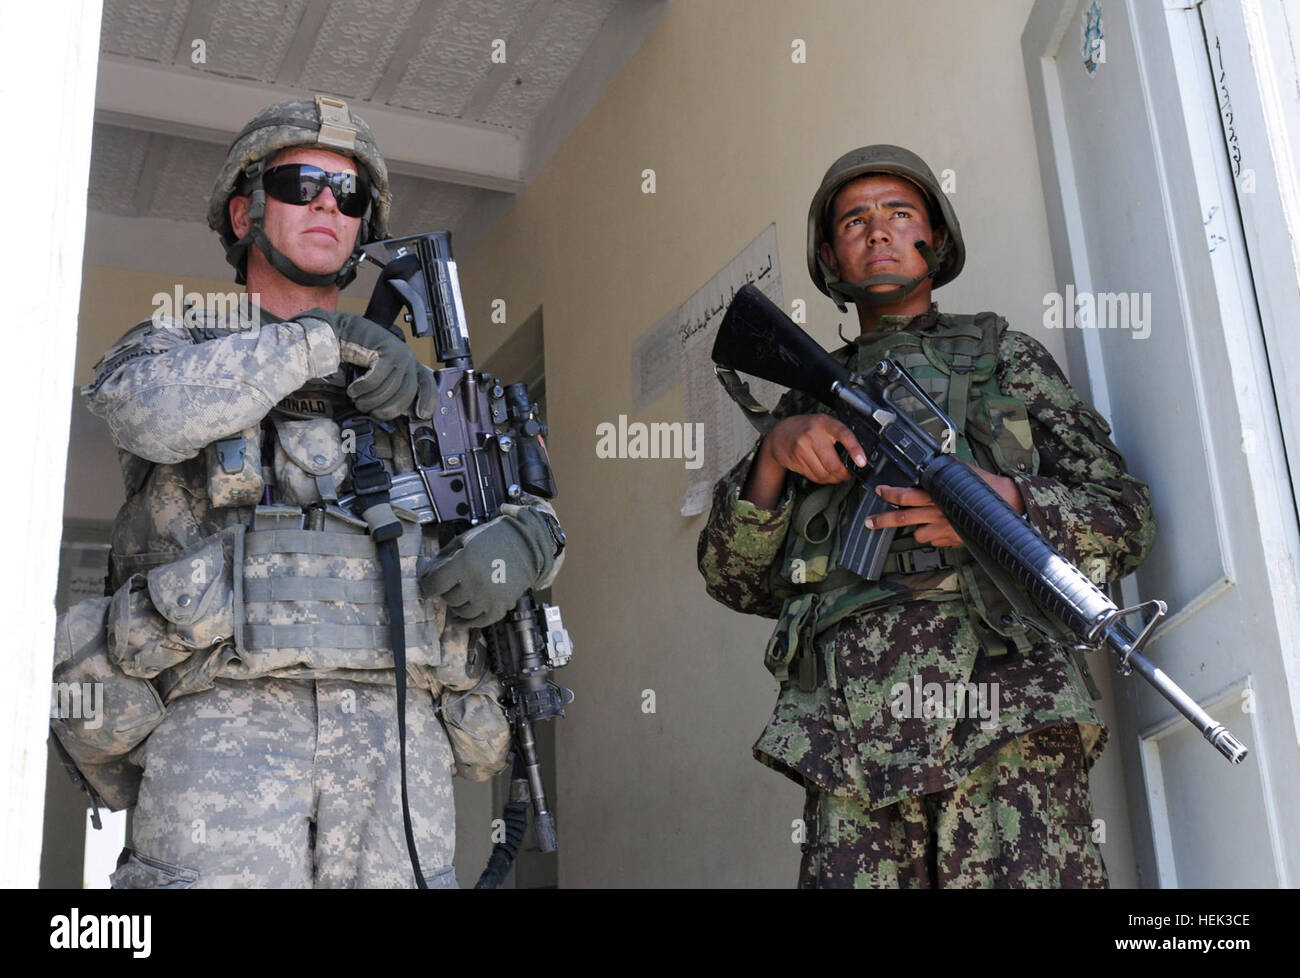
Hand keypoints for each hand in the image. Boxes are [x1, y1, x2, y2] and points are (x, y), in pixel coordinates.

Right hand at [300, 308, 420, 418]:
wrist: (346, 333)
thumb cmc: (361, 357)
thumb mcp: (382, 375)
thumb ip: (391, 389)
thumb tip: (390, 413)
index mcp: (411, 366)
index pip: (428, 384)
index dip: (428, 400)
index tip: (422, 414)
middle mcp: (408, 359)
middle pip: (407, 393)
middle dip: (387, 409)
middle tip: (371, 412)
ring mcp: (399, 353)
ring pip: (391, 388)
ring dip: (371, 400)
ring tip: (359, 402)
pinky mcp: (385, 350)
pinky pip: (377, 378)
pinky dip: (363, 388)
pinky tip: (354, 390)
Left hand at [417, 510, 552, 626]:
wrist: (526, 544)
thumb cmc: (492, 539)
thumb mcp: (462, 541)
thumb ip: (441, 558)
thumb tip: (425, 576)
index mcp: (463, 563)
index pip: (434, 584)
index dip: (426, 586)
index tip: (426, 586)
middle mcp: (475, 583)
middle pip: (448, 599)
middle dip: (446, 591)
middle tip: (452, 583)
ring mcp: (489, 598)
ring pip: (461, 612)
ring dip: (457, 605)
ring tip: (462, 594)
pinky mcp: (500, 607)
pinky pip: (479, 622)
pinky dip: (468, 621)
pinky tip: (460, 618)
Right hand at [741, 413, 865, 508]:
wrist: (780, 433)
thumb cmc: (808, 428)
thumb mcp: (824, 423)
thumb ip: (838, 435)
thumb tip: (856, 457)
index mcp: (825, 423)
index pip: (844, 434)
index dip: (855, 449)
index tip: (862, 462)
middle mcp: (813, 434)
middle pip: (833, 464)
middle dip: (844, 474)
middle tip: (847, 475)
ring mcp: (802, 448)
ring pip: (823, 474)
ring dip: (833, 479)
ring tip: (836, 476)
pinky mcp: (796, 460)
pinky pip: (814, 476)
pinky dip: (822, 479)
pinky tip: (823, 474)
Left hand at [868, 463, 1024, 547]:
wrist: (1007, 505)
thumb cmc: (986, 487)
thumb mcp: (962, 473)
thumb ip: (944, 470)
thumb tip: (933, 461)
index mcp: (936, 494)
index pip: (906, 495)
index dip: (890, 493)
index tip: (879, 491)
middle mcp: (937, 513)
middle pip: (903, 518)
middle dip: (882, 521)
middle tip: (869, 523)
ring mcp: (943, 529)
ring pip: (918, 534)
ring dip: (918, 529)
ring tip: (926, 521)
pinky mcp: (952, 541)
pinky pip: (934, 541)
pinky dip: (934, 536)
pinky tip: (942, 528)